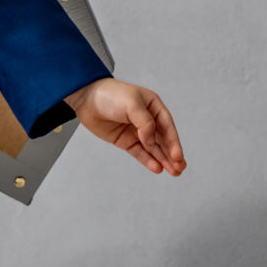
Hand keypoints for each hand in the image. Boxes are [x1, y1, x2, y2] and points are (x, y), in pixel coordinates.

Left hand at [65, 78, 185, 175]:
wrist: (86, 99)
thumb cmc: (110, 94)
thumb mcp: (132, 103)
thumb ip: (145, 123)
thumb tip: (151, 140)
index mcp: (153, 106)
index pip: (167, 126)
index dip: (174, 142)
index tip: (177, 156)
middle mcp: (147, 119)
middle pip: (163, 140)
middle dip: (172, 155)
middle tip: (180, 168)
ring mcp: (136, 131)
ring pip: (153, 148)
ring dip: (163, 160)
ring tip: (173, 172)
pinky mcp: (125, 141)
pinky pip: (139, 152)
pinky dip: (148, 160)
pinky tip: (156, 168)